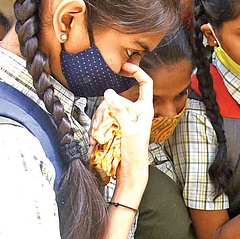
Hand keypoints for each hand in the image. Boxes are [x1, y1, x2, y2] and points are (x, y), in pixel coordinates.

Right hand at [93, 62, 153, 194]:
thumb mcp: (128, 130)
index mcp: (144, 109)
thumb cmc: (136, 153)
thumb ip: (119, 110)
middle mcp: (135, 111)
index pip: (145, 83)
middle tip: (99, 125)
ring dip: (98, 121)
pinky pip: (103, 120)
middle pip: (117, 98)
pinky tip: (94, 138)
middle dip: (104, 109)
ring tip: (96, 135)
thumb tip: (108, 92)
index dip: (137, 72)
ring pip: (107, 109)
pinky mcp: (116, 127)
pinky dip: (97, 128)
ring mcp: (124, 119)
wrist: (130, 172)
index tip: (124, 66)